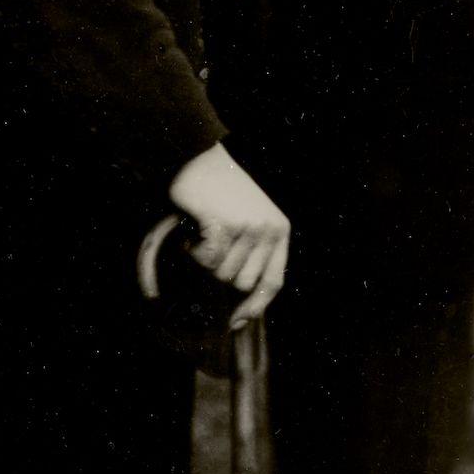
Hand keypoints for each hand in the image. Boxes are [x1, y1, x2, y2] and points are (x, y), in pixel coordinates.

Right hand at [167, 143, 288, 327]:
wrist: (225, 149)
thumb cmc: (236, 184)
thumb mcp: (256, 215)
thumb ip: (253, 252)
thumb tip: (235, 304)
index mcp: (279, 233)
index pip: (271, 283)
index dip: (253, 308)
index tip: (234, 323)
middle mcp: (266, 234)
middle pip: (239, 282)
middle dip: (220, 272)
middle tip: (210, 250)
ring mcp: (246, 229)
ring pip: (220, 273)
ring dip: (205, 261)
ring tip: (203, 235)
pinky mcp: (222, 223)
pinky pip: (206, 259)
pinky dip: (194, 250)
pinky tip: (193, 231)